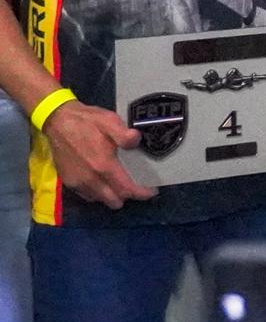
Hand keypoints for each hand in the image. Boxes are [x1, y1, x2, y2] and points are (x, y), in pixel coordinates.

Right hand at [42, 101, 156, 209]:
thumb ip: (125, 135)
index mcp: (103, 166)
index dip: (141, 193)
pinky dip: (97, 193)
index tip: (151, 191)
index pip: (126, 189)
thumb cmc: (87, 121)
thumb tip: (137, 142)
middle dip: (127, 196)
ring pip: (100, 200)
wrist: (58, 121)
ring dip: (112, 195)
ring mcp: (77, 182)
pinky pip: (87, 195)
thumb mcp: (110, 121)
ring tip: (119, 183)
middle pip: (114, 200)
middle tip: (135, 186)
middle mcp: (90, 179)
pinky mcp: (68, 181)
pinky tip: (103, 181)